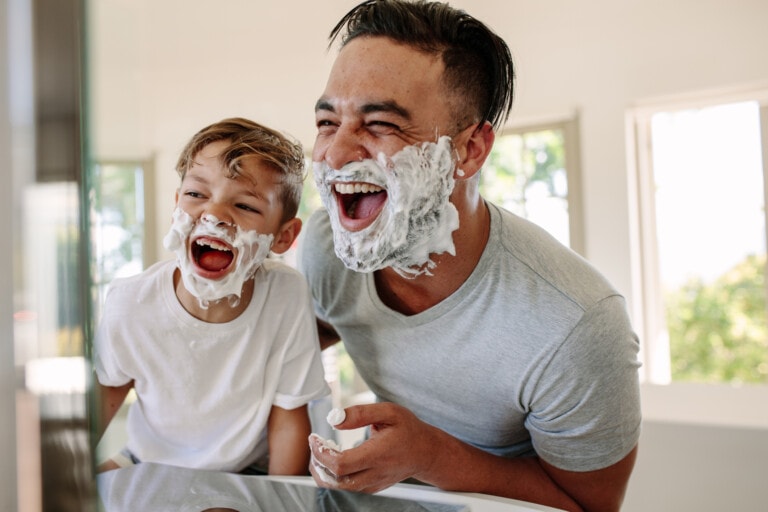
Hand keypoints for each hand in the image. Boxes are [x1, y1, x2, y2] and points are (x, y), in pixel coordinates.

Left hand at [308, 402, 438, 492]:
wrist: (426, 453)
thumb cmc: (409, 430)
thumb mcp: (389, 412)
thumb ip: (361, 413)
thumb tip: (335, 419)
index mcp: (378, 455)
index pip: (341, 464)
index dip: (321, 453)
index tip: (314, 438)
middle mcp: (374, 474)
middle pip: (335, 481)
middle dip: (317, 464)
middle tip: (316, 444)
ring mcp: (372, 484)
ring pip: (338, 487)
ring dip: (323, 471)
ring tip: (322, 450)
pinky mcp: (371, 487)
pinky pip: (346, 487)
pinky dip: (334, 475)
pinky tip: (335, 457)